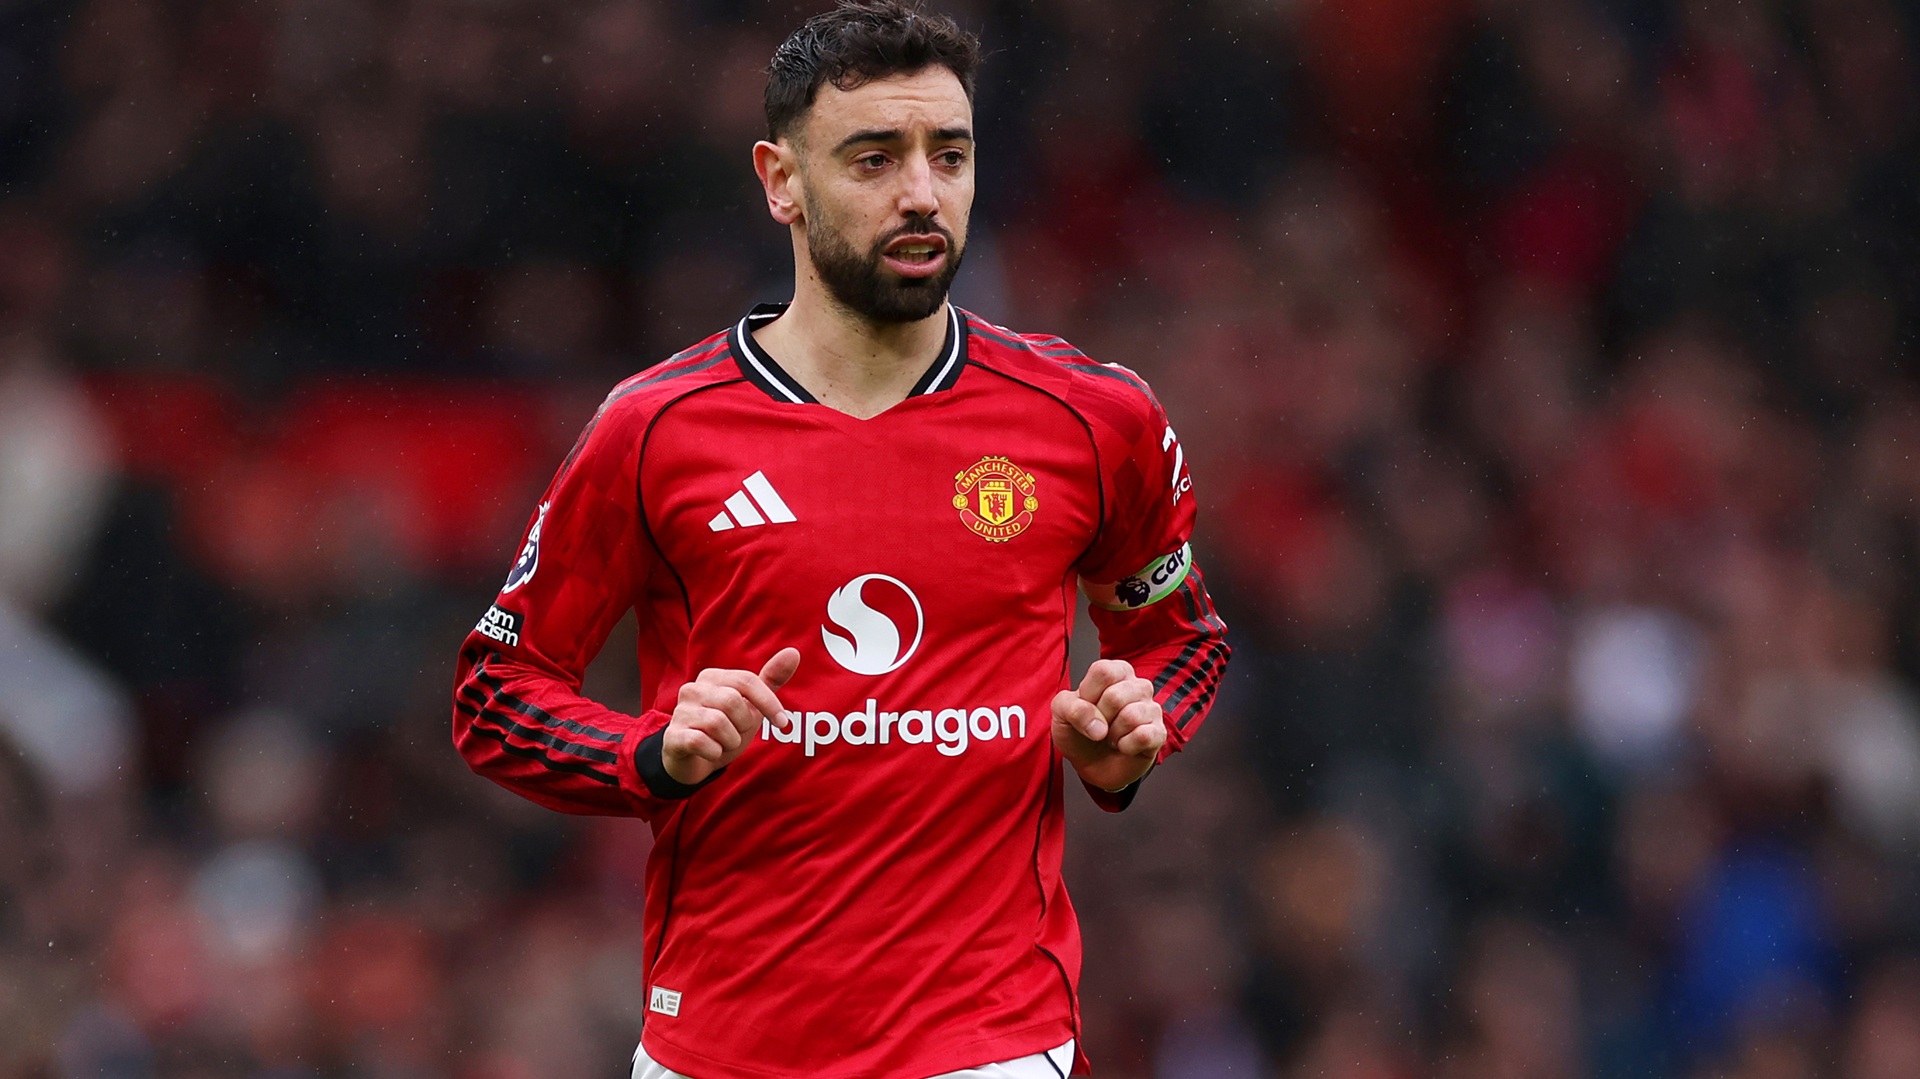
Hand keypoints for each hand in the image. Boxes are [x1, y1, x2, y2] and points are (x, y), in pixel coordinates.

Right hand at [662, 648, 799, 784]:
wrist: (694, 760)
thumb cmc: (725, 729)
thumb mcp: (751, 705)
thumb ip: (770, 679)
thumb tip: (793, 652)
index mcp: (712, 677)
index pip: (747, 681)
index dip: (768, 703)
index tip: (782, 722)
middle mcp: (692, 689)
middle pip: (733, 701)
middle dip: (744, 724)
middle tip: (737, 733)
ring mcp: (680, 712)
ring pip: (718, 723)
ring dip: (731, 740)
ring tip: (724, 743)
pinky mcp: (673, 736)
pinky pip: (701, 742)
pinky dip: (715, 752)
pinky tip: (711, 751)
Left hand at [1051, 659, 1164, 792]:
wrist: (1091, 764)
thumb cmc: (1079, 732)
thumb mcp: (1061, 713)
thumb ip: (1070, 707)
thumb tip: (1097, 725)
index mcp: (1115, 672)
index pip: (1104, 671)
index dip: (1089, 694)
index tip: (1086, 705)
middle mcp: (1137, 686)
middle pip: (1116, 696)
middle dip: (1099, 718)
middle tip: (1099, 725)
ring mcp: (1151, 709)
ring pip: (1131, 716)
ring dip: (1113, 735)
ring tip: (1111, 736)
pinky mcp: (1159, 733)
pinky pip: (1144, 736)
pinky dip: (1126, 746)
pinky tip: (1124, 746)